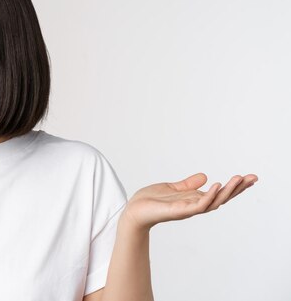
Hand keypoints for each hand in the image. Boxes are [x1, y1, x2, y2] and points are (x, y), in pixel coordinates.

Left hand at [121, 172, 258, 231]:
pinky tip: (215, 185)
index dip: (235, 187)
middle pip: (222, 197)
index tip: (250, 178)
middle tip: (253, 178)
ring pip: (213, 201)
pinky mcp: (178, 210)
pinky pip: (197, 205)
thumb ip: (188, 184)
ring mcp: (188, 209)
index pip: (219, 193)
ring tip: (238, 179)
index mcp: (194, 200)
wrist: (134, 211)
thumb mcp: (172, 188)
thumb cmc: (151, 201)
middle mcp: (194, 206)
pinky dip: (208, 196)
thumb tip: (204, 176)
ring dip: (227, 191)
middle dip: (238, 188)